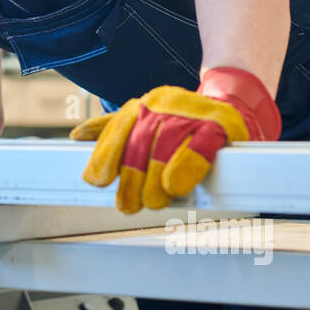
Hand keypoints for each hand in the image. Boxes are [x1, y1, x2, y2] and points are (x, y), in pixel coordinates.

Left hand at [70, 67, 279, 212]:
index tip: (97, 181)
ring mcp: (192, 113)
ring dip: (155, 180)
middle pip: (140, 143)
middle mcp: (164, 104)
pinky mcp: (220, 125)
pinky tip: (175, 186)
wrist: (233, 103)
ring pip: (166, 148)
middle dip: (131, 178)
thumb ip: (113, 129)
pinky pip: (199, 148)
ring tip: (152, 201)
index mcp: (144, 105)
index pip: (118, 129)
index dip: (105, 155)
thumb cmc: (182, 122)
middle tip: (129, 205)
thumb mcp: (146, 120)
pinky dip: (185, 168)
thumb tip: (76, 137)